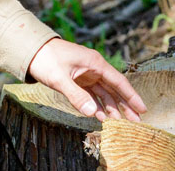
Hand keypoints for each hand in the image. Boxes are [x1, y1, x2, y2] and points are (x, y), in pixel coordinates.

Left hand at [26, 38, 147, 121]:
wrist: (32, 49)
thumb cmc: (46, 59)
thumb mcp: (60, 78)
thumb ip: (76, 96)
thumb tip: (93, 114)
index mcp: (95, 63)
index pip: (119, 82)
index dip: (131, 96)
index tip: (142, 109)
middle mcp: (94, 68)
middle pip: (114, 89)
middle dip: (125, 106)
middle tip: (136, 122)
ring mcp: (87, 74)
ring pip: (104, 94)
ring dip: (112, 108)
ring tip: (120, 124)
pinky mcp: (78, 80)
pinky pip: (92, 95)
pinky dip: (97, 105)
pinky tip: (101, 117)